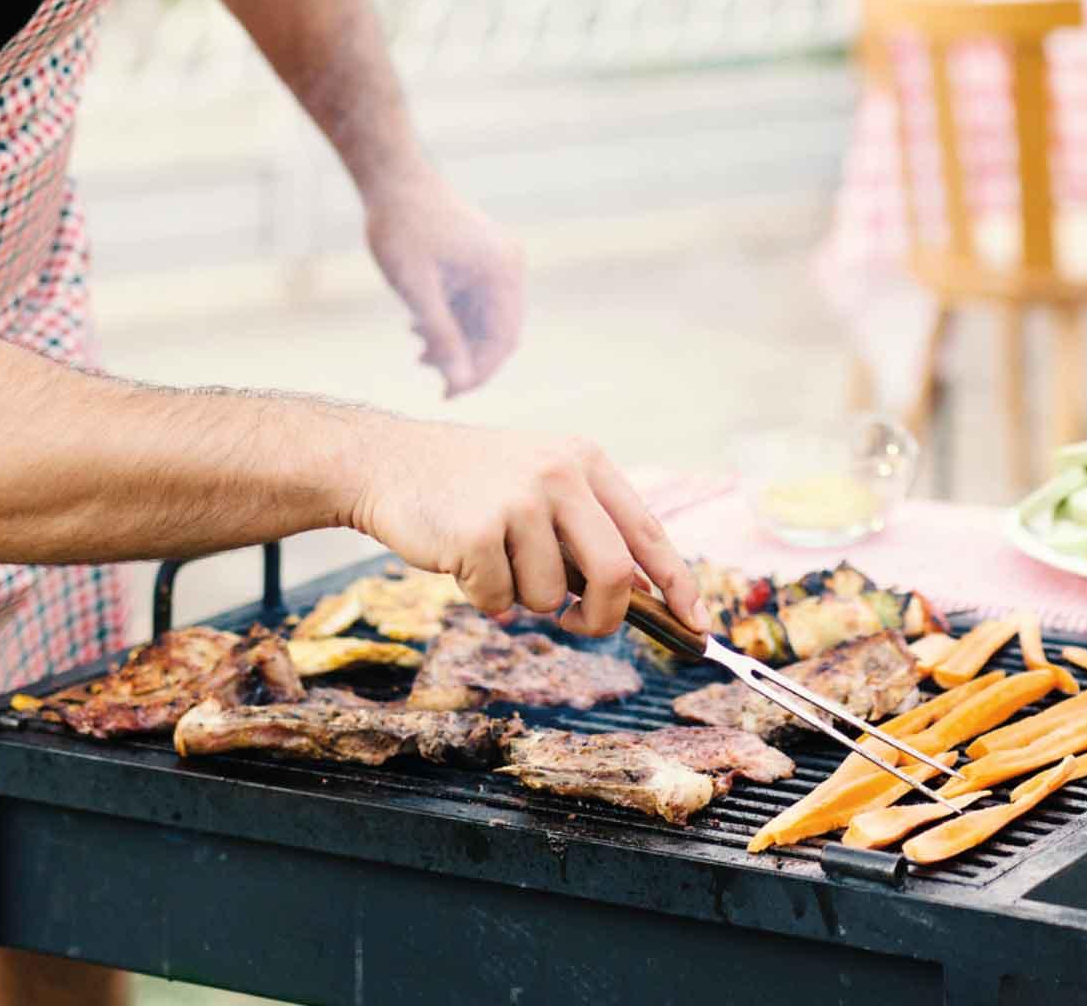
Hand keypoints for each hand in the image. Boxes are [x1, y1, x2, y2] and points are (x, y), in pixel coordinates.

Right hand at [353, 424, 709, 635]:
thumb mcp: (541, 482)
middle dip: (602, 616)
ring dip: (523, 598)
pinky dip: (483, 596)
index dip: (677, 584)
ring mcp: (520, 500)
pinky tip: (461, 558)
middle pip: (615, 572)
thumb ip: (588, 527)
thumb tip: (640, 592)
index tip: (697, 625)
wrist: (389, 463)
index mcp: (585, 461)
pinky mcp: (479, 531)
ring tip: (493, 559)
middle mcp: (560, 474)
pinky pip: (501, 599)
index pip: (648, 531)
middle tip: (577, 624)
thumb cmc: (471, 484)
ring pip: (550, 595)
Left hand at [364, 174, 524, 397]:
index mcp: (502, 271)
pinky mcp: (481, 259)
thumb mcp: (416, 288)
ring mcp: (497, 262)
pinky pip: (475, 304)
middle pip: (498, 333)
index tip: (448, 393)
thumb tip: (458, 382)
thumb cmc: (400, 227)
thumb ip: (441, 334)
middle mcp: (508, 267)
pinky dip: (452, 321)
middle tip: (431, 378)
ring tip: (418, 352)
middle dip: (466, 358)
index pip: (503, 339)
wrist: (391, 177)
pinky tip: (419, 328)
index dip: (478, 372)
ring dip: (456, 342)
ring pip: (484, 320)